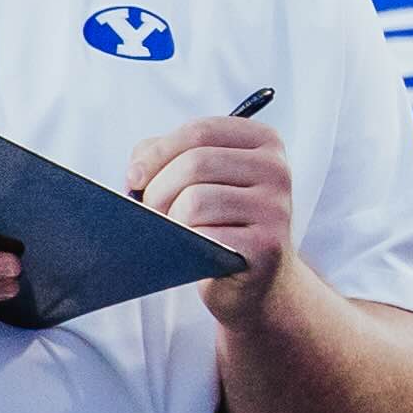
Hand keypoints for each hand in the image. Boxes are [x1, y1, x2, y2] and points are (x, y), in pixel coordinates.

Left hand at [130, 116, 292, 321]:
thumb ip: (167, 157)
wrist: (257, 280)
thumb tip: (137, 172)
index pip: (199, 131)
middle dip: (157, 190)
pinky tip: (192, 251)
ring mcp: (275, 208)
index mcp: (263, 142)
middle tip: (150, 213)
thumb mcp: (201, 178)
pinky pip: (205, 235)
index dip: (156, 153)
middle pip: (195, 163)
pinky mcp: (266, 245)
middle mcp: (277, 170)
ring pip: (195, 199)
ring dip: (170, 220)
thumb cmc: (220, 222)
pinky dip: (186, 244)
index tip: (135, 178)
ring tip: (173, 232)